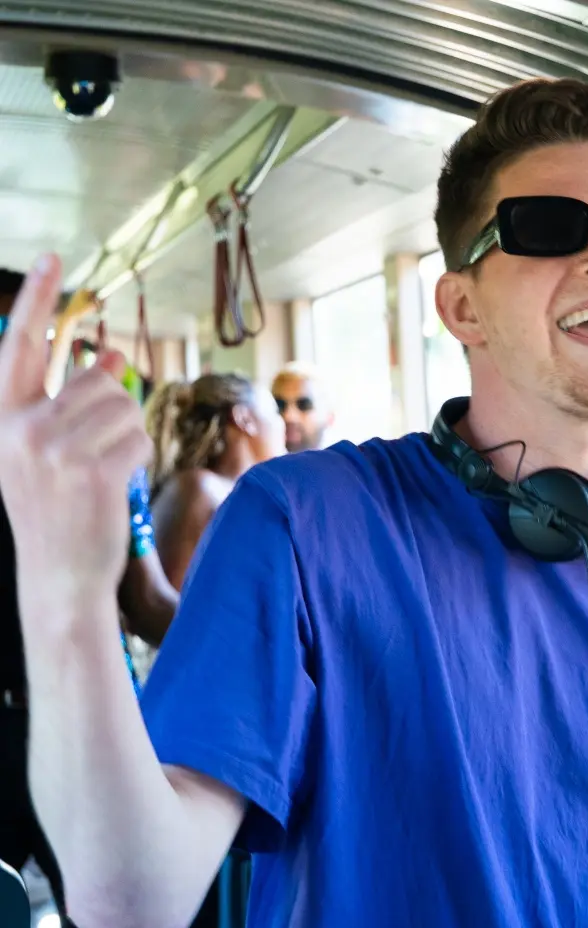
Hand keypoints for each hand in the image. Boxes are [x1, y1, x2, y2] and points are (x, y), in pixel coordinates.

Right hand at [0, 255, 152, 598]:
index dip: (36, 300)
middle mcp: (20, 428)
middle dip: (113, 406)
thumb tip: (110, 354)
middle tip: (98, 447)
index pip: (18, 345)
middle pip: (97, 378)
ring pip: (124, 404)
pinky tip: (117, 482)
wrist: (59, 575)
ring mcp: (55, 449)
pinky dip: (138, 456)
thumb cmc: (55, 508)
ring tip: (104, 468)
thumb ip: (66, 400)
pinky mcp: (93, 470)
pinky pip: (139, 436)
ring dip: (127, 433)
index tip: (52, 258)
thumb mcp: (43, 450)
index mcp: (0, 418)